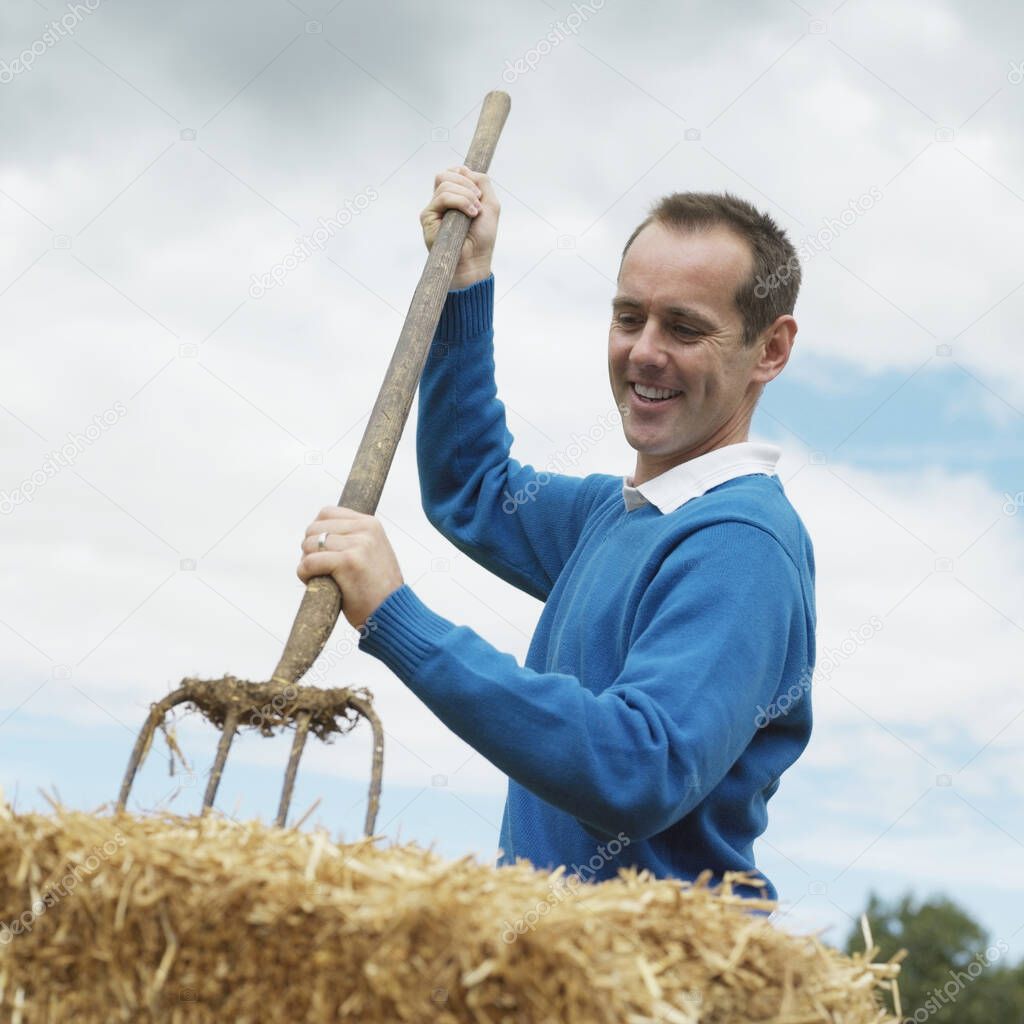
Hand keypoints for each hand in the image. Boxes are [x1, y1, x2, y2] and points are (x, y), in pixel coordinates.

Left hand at [297, 507, 403, 629]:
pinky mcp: (348, 562)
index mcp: (370, 523)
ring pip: (309, 545)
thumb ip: (352, 537)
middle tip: (320, 569)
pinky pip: (308, 562)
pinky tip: (314, 583)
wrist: (392, 614)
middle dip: (310, 549)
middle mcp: (365, 529)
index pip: (326, 513)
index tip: (324, 553)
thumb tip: (316, 531)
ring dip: (307, 563)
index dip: (317, 533)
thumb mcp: (372, 552)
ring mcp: (358, 545)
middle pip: (314, 529)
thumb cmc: (377, 589)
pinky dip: (304, 575)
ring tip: (319, 577)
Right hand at [420, 165, 498, 287]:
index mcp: (454, 196)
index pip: (453, 172)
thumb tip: (465, 170)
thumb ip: (482, 182)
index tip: (478, 191)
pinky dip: (460, 201)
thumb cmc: (482, 237)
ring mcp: (434, 208)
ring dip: (465, 195)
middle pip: (446, 174)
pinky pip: (442, 197)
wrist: (474, 260)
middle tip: (479, 201)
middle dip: (467, 183)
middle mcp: (441, 201)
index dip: (465, 174)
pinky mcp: (427, 216)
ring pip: (445, 183)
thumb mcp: (491, 204)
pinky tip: (470, 214)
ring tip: (476, 212)